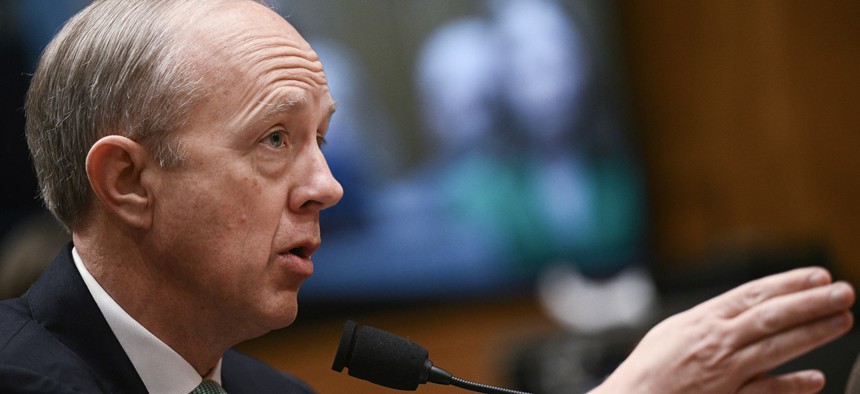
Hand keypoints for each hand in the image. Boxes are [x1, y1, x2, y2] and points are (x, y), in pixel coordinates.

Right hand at [590, 267, 854, 393]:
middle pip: (771, 316)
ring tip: (842, 321)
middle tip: (844, 292)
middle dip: (811, 302)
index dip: (788, 284)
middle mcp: (715, 342)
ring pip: (776, 348)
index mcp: (702, 320)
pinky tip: (815, 379)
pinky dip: (791, 385)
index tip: (818, 276)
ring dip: (813, 333)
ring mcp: (723, 371)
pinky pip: (765, 391)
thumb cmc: (648, 371)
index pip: (753, 295)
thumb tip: (737, 310)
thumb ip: (708, 322)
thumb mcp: (673, 333)